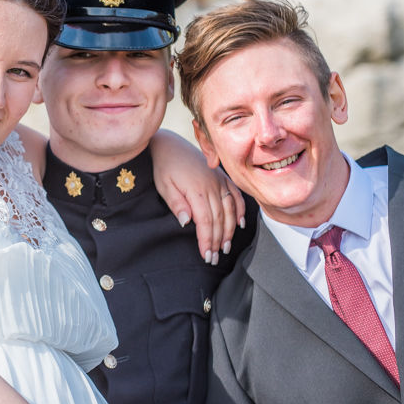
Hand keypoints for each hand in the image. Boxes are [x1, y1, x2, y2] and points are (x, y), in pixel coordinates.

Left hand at [151, 131, 244, 264]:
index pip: (206, 222)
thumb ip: (177, 204)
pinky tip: (239, 224)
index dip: (207, 240)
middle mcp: (212, 186)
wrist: (171, 144)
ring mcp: (219, 181)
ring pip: (230, 210)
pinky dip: (240, 210)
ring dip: (229, 231)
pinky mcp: (222, 177)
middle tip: (215, 258)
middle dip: (218, 241)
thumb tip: (188, 223)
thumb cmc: (165, 167)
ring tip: (226, 247)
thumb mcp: (164, 186)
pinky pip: (236, 196)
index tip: (206, 255)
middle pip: (219, 219)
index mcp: (196, 190)